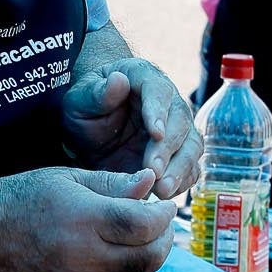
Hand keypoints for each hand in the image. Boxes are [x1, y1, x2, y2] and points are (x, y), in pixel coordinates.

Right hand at [0, 166, 176, 271]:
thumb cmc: (21, 201)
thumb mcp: (67, 180)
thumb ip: (113, 183)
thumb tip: (150, 182)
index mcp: (83, 221)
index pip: (144, 225)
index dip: (163, 215)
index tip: (164, 205)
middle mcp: (84, 258)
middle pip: (149, 257)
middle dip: (165, 238)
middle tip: (161, 223)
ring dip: (151, 259)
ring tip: (144, 238)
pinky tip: (122, 256)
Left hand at [62, 60, 200, 198]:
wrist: (93, 124)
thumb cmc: (88, 106)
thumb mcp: (81, 98)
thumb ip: (97, 93)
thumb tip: (117, 81)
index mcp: (145, 79)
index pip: (158, 91)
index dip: (158, 112)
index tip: (155, 133)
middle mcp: (169, 102)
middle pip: (180, 121)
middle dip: (167, 148)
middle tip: (153, 171)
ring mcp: (178, 129)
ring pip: (191, 145)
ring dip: (180, 168)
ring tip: (162, 189)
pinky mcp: (178, 154)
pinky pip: (190, 166)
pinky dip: (184, 180)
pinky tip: (168, 193)